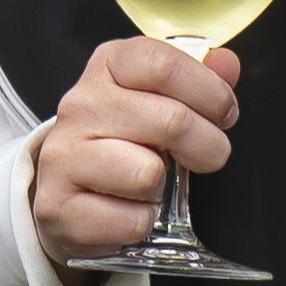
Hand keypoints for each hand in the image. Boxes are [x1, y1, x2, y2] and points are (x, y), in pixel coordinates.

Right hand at [31, 39, 243, 260]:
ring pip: (148, 173)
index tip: (223, 113)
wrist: (66, 191)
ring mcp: (64, 155)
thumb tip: (226, 63)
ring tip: (151, 182)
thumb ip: (197, 79)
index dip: (209, 90)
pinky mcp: (58, 206)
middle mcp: (80, 106)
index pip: (162, 63)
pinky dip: (141, 222)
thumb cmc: (120, 141)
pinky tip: (128, 208)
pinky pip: (130, 219)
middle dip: (207, 146)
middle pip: (171, 120)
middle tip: (206, 156)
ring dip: (163, 187)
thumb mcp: (156, 100)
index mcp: (106, 67)